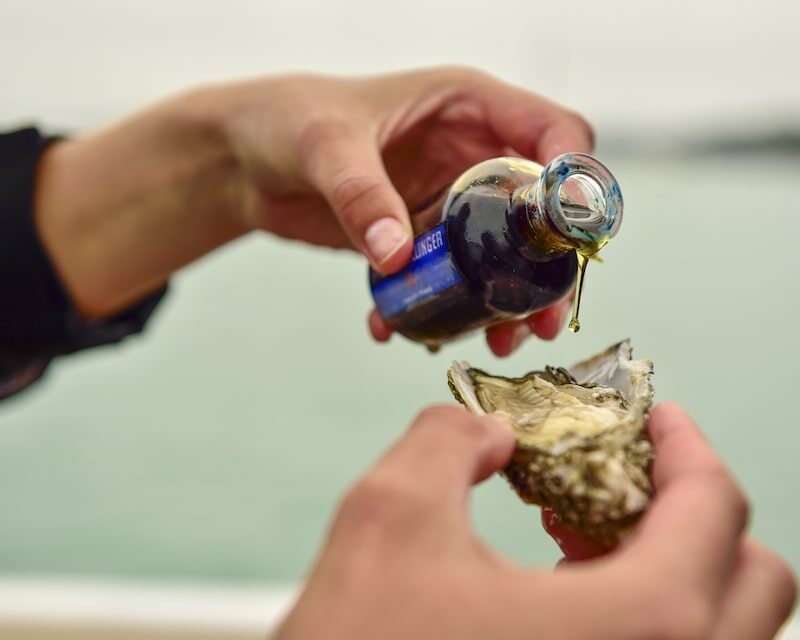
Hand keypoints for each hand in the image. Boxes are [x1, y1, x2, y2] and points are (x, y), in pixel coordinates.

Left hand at [221, 69, 588, 353]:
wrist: (245, 159)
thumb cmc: (286, 120)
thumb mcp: (324, 145)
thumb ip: (362, 195)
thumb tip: (398, 256)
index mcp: (468, 106)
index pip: (552, 132)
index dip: (575, 178)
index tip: (572, 234)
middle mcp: (470, 152)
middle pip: (539, 209)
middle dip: (547, 267)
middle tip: (539, 317)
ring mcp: (448, 198)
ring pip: (501, 254)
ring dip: (502, 300)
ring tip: (493, 340)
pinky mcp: (421, 235)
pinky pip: (447, 276)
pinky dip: (436, 307)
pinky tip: (400, 329)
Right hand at [275, 403, 795, 639]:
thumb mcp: (389, 513)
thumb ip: (449, 437)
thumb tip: (493, 431)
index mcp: (638, 628)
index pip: (715, 512)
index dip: (688, 447)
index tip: (658, 419)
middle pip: (753, 582)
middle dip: (693, 510)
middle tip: (623, 473)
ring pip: (718, 628)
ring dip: (668, 560)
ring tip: (579, 527)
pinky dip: (640, 608)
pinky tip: (562, 584)